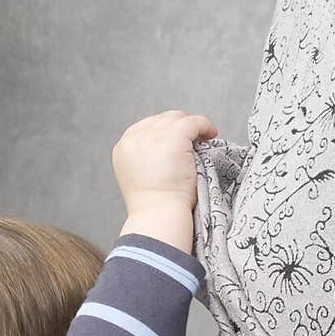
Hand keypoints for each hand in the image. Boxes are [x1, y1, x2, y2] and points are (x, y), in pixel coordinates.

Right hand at [113, 110, 216, 252]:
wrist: (159, 216)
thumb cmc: (156, 208)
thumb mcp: (141, 179)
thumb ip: (147, 160)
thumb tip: (167, 151)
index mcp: (123, 148)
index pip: (146, 128)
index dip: (165, 133)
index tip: (180, 144)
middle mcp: (134, 137)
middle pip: (161, 120)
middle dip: (179, 129)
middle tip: (194, 143)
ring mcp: (153, 135)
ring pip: (177, 119)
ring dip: (192, 128)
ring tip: (204, 140)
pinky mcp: (174, 136)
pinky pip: (194, 122)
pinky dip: (205, 126)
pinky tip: (211, 135)